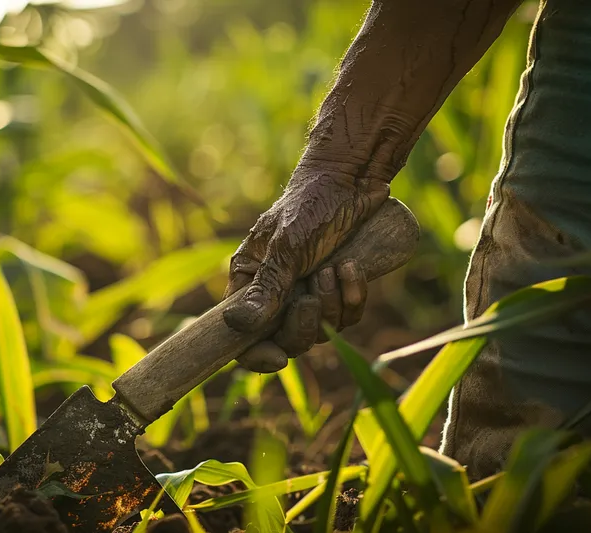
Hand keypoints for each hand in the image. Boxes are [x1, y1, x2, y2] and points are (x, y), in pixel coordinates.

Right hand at [223, 157, 390, 372]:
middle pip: (284, 340)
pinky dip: (353, 296)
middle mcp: (274, 293)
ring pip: (320, 331)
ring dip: (332, 305)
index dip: (255, 355)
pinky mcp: (337, 289)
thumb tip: (236, 325)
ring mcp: (307, 293)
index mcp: (248, 282)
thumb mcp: (287, 247)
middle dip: (302, 326)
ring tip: (336, 268)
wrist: (352, 179)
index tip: (278, 359)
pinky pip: (346, 316)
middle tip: (310, 299)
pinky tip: (354, 267)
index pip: (241, 335)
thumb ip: (266, 288)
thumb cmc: (310, 205)